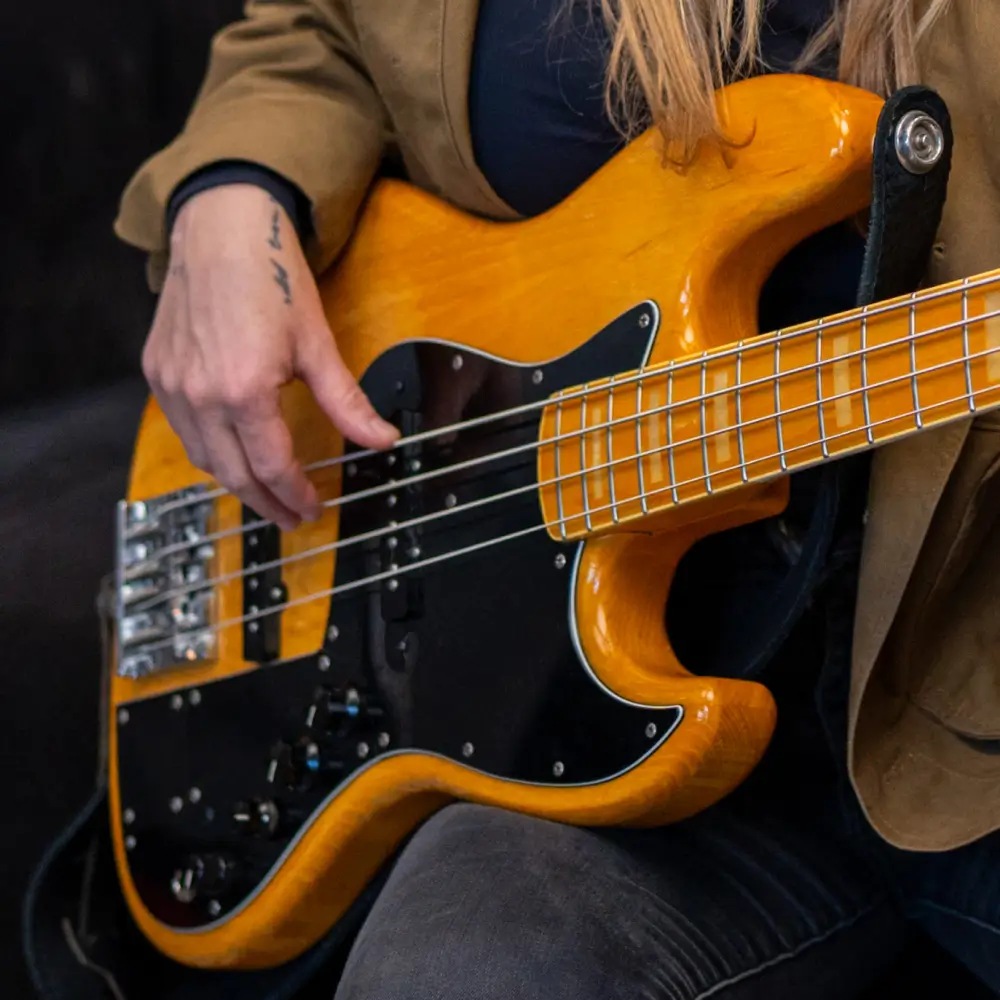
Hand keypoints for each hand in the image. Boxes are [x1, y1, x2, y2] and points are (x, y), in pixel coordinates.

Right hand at [142, 184, 397, 530]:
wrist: (221, 229)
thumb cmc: (273, 279)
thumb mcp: (318, 344)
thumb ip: (347, 402)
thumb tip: (382, 439)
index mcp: (244, 391)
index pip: (271, 467)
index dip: (295, 495)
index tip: (312, 509)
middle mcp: (200, 395)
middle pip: (234, 474)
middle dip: (266, 503)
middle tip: (292, 516)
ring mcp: (173, 386)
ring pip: (204, 459)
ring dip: (237, 482)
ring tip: (267, 493)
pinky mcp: (157, 373)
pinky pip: (183, 431)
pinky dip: (210, 452)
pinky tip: (233, 453)